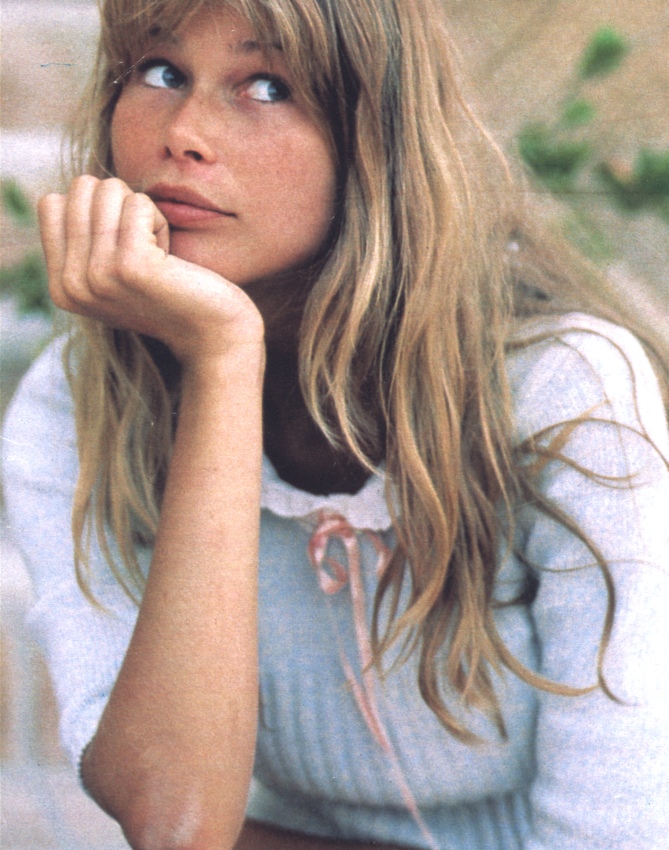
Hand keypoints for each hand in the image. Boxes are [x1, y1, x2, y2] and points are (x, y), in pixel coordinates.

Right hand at [38, 176, 263, 365]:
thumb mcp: (112, 274)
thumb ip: (84, 242)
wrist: (212, 333)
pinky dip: (160, 220)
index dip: (96, 211)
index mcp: (61, 287)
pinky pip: (139, 203)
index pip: (51, 204)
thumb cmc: (169, 293)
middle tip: (145, 250)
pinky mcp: (130, 265)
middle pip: (81, 190)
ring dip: (143, 214)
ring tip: (158, 256)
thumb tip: (73, 190)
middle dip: (120, 207)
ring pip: (109, 190)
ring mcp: (97, 276)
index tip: (123, 249)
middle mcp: (71, 285)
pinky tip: (169, 257)